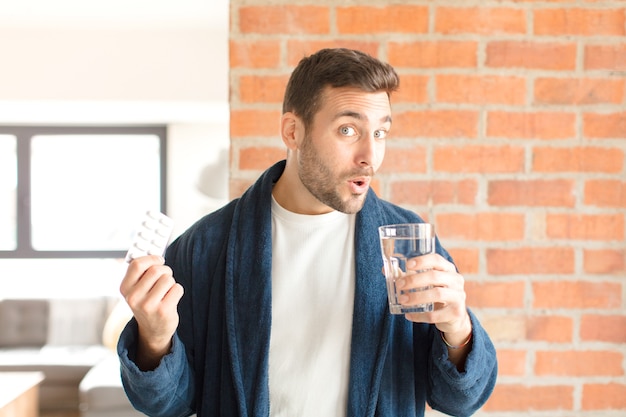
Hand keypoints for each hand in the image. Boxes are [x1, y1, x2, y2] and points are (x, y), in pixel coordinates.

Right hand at [120, 255, 183, 369]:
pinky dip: (177, 291)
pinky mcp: (163, 311)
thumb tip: (153, 252)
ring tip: (166, 292)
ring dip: (171, 282)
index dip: (152, 258)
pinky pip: (177, 288)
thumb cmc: (147, 303)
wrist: (153, 330)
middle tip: (165, 278)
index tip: (159, 260)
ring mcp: (148, 306)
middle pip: (156, 270)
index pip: (137, 264)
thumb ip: (141, 271)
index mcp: (125, 288)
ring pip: (168, 279)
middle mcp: (133, 298)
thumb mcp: (137, 289)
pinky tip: (170, 300)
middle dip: (165, 271)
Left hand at [396, 253, 470, 337]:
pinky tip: (408, 315)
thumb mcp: (426, 283)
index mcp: (448, 269)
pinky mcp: (456, 313)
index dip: (422, 261)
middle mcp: (456, 280)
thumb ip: (408, 276)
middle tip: (399, 285)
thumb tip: (384, 270)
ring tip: (402, 300)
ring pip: (437, 294)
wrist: (454, 317)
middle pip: (435, 276)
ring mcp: (458, 297)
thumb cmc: (436, 294)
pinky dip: (419, 315)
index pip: (437, 259)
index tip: (408, 265)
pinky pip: (435, 315)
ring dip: (416, 297)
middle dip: (414, 280)